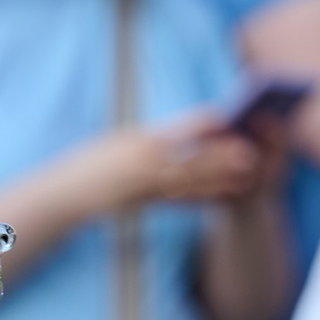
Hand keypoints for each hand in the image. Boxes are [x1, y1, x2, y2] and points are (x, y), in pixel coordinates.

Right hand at [90, 113, 266, 207]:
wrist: (69, 193)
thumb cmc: (94, 161)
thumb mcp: (121, 140)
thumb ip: (155, 137)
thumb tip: (189, 132)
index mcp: (139, 142)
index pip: (178, 130)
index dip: (203, 124)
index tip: (225, 117)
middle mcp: (146, 166)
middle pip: (193, 159)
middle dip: (223, 156)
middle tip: (250, 151)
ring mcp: (147, 187)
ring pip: (192, 182)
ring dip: (221, 178)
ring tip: (246, 174)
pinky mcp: (147, 203)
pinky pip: (182, 199)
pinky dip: (204, 196)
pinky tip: (222, 193)